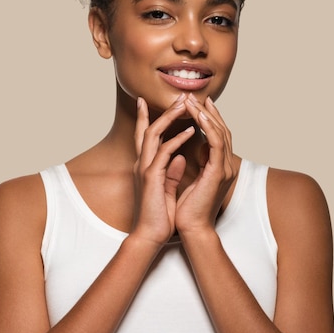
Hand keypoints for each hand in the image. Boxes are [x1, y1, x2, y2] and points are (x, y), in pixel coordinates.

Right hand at [131, 94, 195, 245]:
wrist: (151, 235)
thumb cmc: (160, 215)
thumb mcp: (167, 189)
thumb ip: (172, 172)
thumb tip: (181, 158)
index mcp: (146, 166)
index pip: (146, 136)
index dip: (148, 117)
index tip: (151, 100)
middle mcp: (142, 163)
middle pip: (149, 128)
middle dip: (164, 111)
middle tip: (180, 97)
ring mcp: (145, 169)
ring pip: (153, 134)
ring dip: (170, 117)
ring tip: (186, 105)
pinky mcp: (151, 177)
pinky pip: (164, 152)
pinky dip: (177, 139)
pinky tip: (190, 131)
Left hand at [175, 94, 237, 236]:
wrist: (190, 228)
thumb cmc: (186, 207)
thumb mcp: (188, 178)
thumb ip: (193, 161)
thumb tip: (189, 147)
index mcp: (218, 166)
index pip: (215, 135)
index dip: (207, 117)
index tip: (196, 103)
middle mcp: (225, 164)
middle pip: (220, 129)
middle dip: (207, 111)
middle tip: (194, 95)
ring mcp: (224, 168)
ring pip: (219, 132)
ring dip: (206, 114)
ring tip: (193, 100)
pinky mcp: (219, 172)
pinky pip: (216, 143)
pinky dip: (208, 127)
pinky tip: (199, 116)